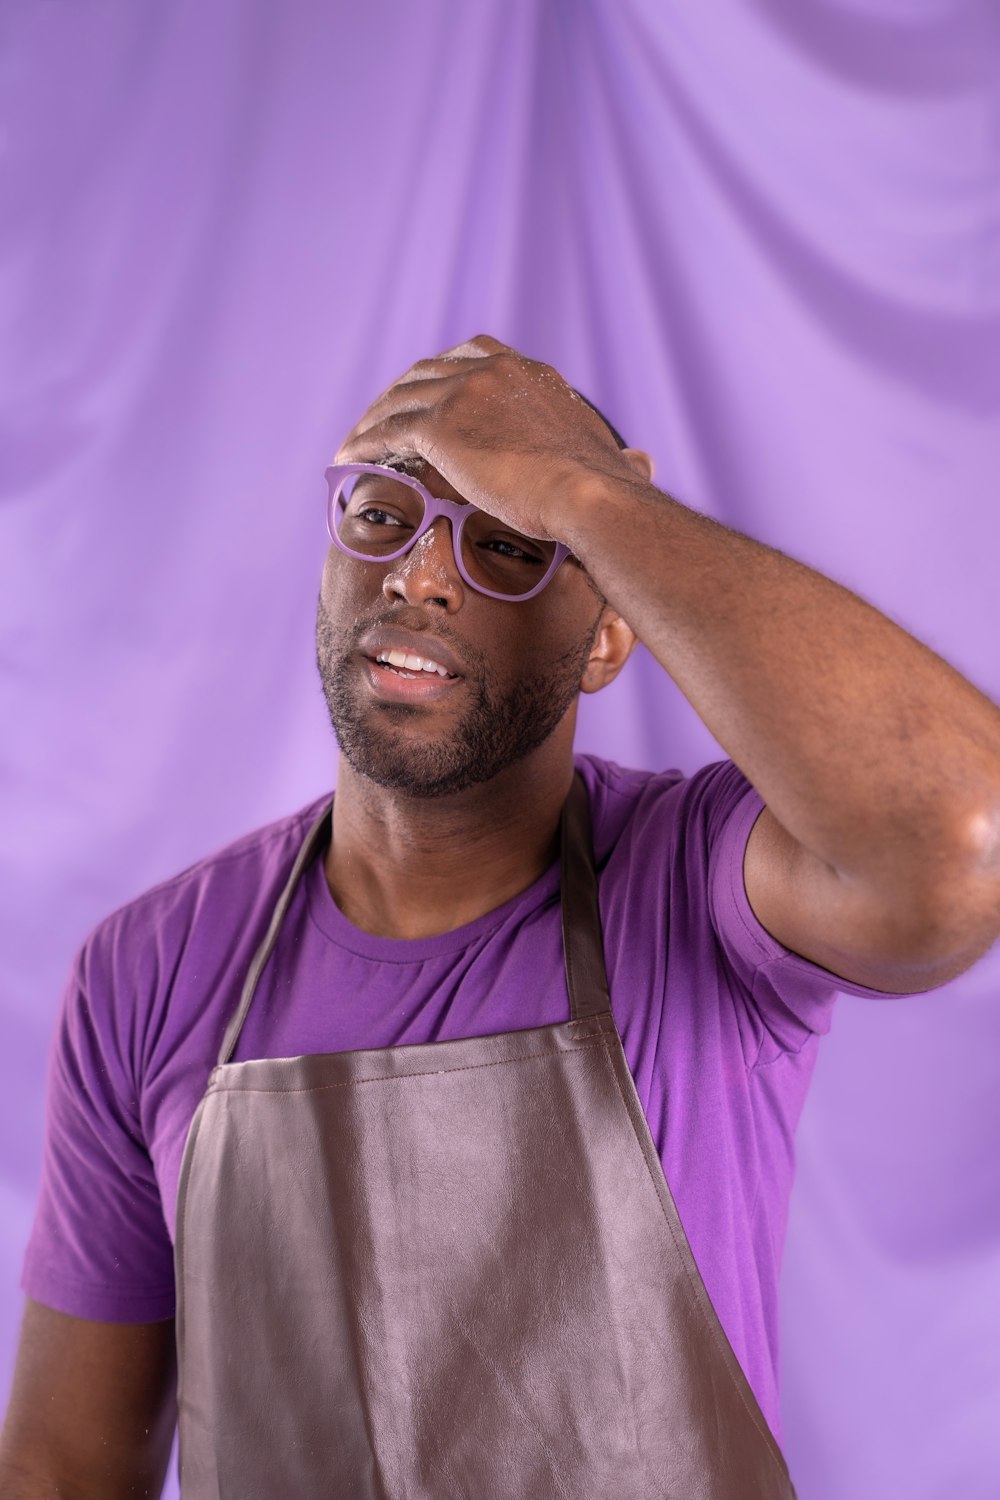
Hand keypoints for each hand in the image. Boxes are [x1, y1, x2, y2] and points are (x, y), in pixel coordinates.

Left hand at [333, 333, 641, 540]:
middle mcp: (495, 370)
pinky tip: (348, 460)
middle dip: (400, 394)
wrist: (591, 497)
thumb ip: (619, 457)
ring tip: (356, 443)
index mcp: (531, 374)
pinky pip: (386, 428)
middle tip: (382, 423)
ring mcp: (464, 392)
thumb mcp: (614, 461)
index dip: (444, 378)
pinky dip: (363, 442)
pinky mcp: (440, 425)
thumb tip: (643, 462)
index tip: (429, 400)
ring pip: (399, 397)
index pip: (475, 357)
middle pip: (428, 370)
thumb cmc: (608, 495)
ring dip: (374, 418)